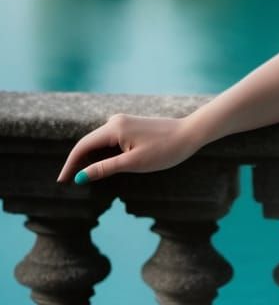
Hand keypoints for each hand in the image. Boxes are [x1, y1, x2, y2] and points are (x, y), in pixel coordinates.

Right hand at [57, 114, 200, 184]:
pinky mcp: (131, 126)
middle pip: (88, 143)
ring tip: (82, 177)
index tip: (62, 182)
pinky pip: (109, 141)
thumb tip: (80, 177)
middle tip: (68, 183)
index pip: (82, 146)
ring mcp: (124, 122)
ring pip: (99, 142)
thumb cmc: (165, 149)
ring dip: (89, 158)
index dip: (70, 164)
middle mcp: (116, 121)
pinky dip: (102, 153)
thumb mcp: (133, 163)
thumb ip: (104, 169)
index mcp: (114, 128)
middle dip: (77, 162)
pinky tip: (100, 166)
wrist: (191, 133)